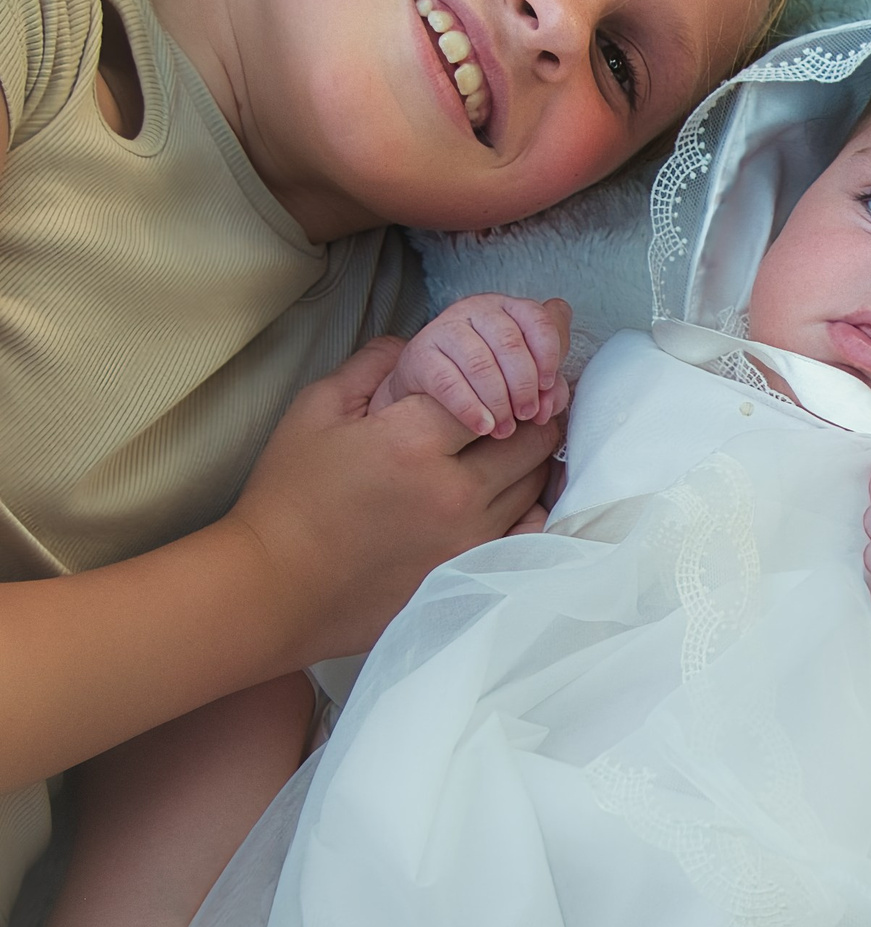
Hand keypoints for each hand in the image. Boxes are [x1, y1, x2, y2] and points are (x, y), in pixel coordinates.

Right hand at [229, 339, 563, 662]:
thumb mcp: (315, 411)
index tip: (499, 375)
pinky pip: (532, 526)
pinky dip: (532, 502)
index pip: (493, 390)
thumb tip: (412, 340)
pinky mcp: (473, 570)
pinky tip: (513, 490)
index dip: (500, 377)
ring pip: (537, 479)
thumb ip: (371, 366)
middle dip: (532, 412)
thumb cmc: (290, 498)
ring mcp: (469, 536)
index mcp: (412, 442)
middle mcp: (453, 490)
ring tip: (512, 444)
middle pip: (533, 434)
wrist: (278, 586)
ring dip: (532, 457)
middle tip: (523, 404)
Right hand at [370, 294, 571, 438]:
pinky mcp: (419, 353)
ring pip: (480, 363)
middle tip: (527, 415)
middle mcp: (478, 311)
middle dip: (524, 385)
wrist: (426, 387)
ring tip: (505, 428)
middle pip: (510, 343)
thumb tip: (555, 401)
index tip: (548, 387)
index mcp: (510, 309)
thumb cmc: (485, 379)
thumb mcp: (522, 375)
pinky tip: (482, 426)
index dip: (548, 356)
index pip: (538, 320)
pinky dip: (470, 408)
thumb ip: (547, 384)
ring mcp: (445, 328)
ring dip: (498, 401)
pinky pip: (448, 382)